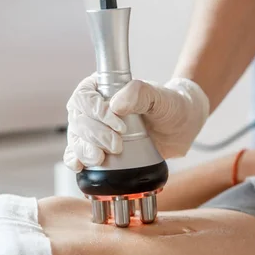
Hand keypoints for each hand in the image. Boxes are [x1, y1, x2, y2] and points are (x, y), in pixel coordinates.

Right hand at [64, 75, 209, 171]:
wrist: (180, 127)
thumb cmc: (169, 105)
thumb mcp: (159, 96)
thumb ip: (139, 93)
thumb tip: (115, 106)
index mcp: (103, 88)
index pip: (84, 97)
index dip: (95, 112)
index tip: (119, 125)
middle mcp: (93, 108)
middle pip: (78, 121)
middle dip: (95, 135)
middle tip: (117, 145)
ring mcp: (93, 130)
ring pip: (75, 139)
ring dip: (84, 150)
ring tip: (101, 158)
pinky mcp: (97, 149)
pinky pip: (76, 154)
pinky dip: (75, 160)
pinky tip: (80, 165)